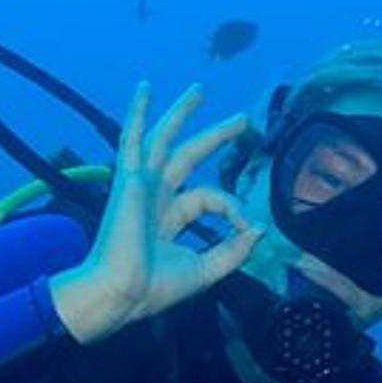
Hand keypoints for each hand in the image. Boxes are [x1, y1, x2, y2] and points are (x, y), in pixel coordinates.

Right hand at [50, 82, 263, 342]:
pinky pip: (132, 140)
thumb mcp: (206, 269)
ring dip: (181, 114)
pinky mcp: (129, 180)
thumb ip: (234, 251)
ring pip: (164, 139)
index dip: (235, 208)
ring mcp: (140, 186)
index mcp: (170, 218)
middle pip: (190, 156)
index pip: (211, 198)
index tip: (247, 227)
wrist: (120, 294)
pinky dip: (137, 113)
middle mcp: (155, 197)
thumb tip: (260, 229)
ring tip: (199, 90)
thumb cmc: (154, 289)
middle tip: (243, 120)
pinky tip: (145, 88)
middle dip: (216, 136)